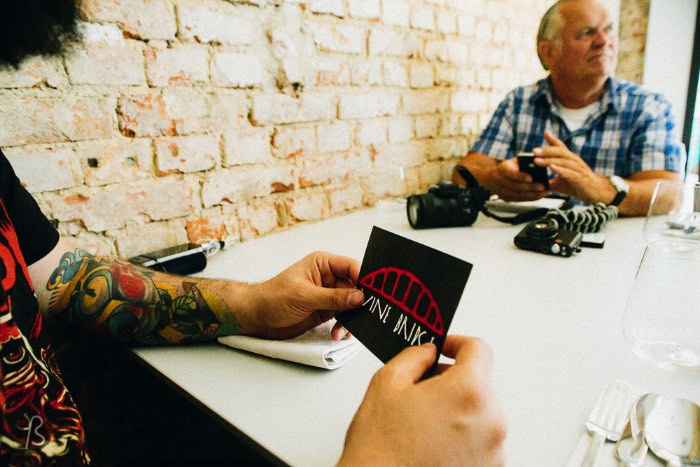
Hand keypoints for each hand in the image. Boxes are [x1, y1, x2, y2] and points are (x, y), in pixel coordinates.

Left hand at [238, 251, 363, 339]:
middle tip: (367, 316)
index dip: (365, 279)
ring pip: (352, 305)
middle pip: (356, 287)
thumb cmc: (273, 297)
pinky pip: (343, 317)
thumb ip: (333, 297)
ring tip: (344, 331)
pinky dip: (344, 326)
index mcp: (323, 264)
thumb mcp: (304, 296)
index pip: (352, 267)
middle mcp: (329, 277)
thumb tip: (359, 297)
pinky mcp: (326, 311)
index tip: (373, 294)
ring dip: (352, 318)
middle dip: (361, 303)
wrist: (257, 317)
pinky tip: (336, 334)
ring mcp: (328, 295)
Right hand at [339, 336, 505, 465]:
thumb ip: (414, 357)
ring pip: (480, 413)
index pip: (479, 350)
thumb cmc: (380, 450)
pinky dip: (461, 436)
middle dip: (453, 380)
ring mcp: (493, 451)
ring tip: (423, 422)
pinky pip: (480, 441)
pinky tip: (432, 442)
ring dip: (457, 409)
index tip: (444, 348)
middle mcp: (490, 422)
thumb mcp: (387, 383)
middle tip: (423, 388)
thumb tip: (427, 352)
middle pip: (480, 382)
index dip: (457, 343)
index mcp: (469, 392)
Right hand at [492, 157, 547, 200]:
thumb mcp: (517, 161)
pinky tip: (539, 196)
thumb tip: (539, 165)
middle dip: (529, 187)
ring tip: (544, 192)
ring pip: (516, 195)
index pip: (509, 172)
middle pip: (514, 186)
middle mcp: (498, 180)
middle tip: (542, 186)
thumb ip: (526, 162)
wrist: (494, 175)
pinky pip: (518, 199)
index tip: (531, 178)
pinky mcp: (505, 198)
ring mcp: (500, 190)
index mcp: (502, 168)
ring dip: (531, 194)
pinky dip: (529, 198)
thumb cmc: (511, 166)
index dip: (520, 176)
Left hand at [534, 131, 611, 202]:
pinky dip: (559, 169)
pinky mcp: (580, 178)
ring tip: (537, 160)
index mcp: (570, 159)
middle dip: (546, 150)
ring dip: (549, 160)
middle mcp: (575, 161)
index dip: (554, 140)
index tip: (545, 133)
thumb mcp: (561, 179)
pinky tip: (551, 168)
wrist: (596, 192)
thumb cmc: (577, 184)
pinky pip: (569, 172)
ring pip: (563, 161)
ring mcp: (578, 169)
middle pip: (560, 152)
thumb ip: (549, 178)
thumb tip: (535, 180)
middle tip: (533, 151)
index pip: (561, 147)